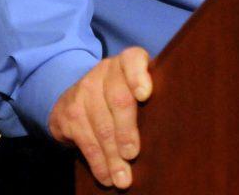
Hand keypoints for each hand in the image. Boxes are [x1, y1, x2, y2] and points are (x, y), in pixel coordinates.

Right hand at [48, 47, 152, 188]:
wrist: (77, 95)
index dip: (138, 76)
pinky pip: (85, 141)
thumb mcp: (136, 86)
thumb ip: (152, 96)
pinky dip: (98, 162)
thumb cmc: (121, 94)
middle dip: (126, 131)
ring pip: (101, 126)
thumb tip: (170, 130)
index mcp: (127, 62)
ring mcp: (83, 90)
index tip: (144, 95)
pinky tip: (106, 176)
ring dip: (113, 156)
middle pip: (118, 100)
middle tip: (133, 154)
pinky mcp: (67, 112)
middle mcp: (104, 71)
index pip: (133, 60)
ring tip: (123, 178)